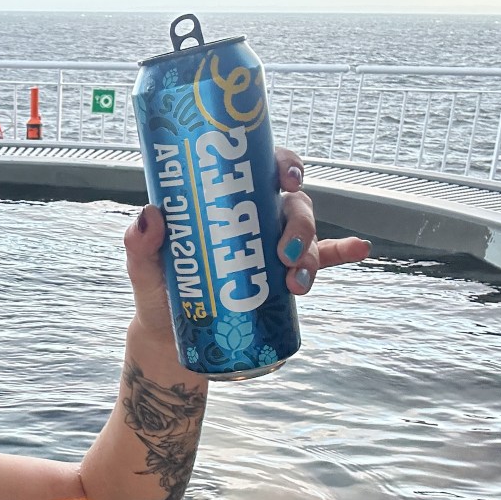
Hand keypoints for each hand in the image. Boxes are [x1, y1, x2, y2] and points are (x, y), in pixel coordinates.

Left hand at [124, 147, 370, 330]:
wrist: (171, 335)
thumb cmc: (159, 288)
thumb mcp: (143, 266)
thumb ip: (140, 243)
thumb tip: (151, 215)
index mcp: (225, 201)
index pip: (261, 168)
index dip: (283, 163)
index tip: (286, 178)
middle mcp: (254, 217)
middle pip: (292, 204)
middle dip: (299, 223)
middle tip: (283, 250)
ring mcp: (271, 247)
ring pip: (306, 236)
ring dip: (311, 254)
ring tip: (296, 282)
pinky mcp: (281, 277)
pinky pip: (322, 259)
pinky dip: (342, 252)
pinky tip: (360, 249)